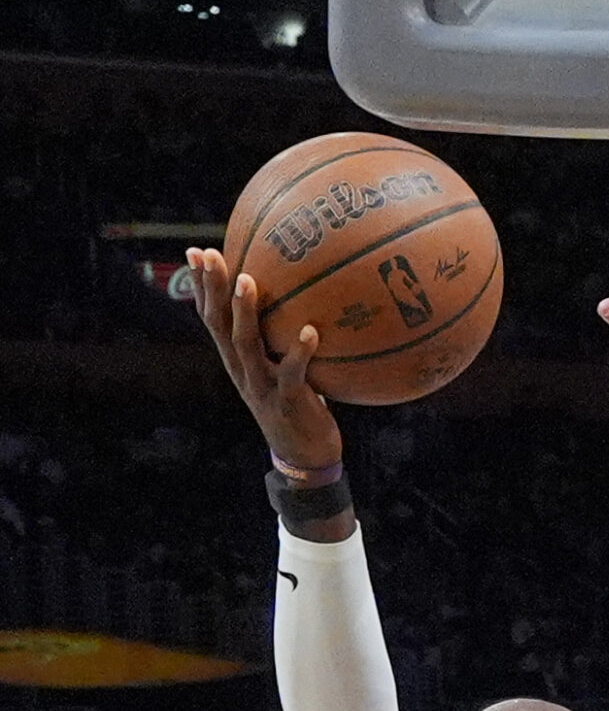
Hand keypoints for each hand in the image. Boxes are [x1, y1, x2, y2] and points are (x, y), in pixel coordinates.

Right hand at [185, 246, 342, 470]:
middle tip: (210, 254)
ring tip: (248, 279)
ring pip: (246, 345)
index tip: (195, 251)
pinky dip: (300, 352)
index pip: (211, 318)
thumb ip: (278, 339)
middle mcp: (242, 371)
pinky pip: (292, 374)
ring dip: (245, 311)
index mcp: (236, 361)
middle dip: (212, 288)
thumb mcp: (279, 369)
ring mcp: (262, 387)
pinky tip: (310, 330)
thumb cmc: (296, 406)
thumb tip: (296, 300)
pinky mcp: (287, 402)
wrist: (304, 458)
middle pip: (219, 325)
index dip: (201, 287)